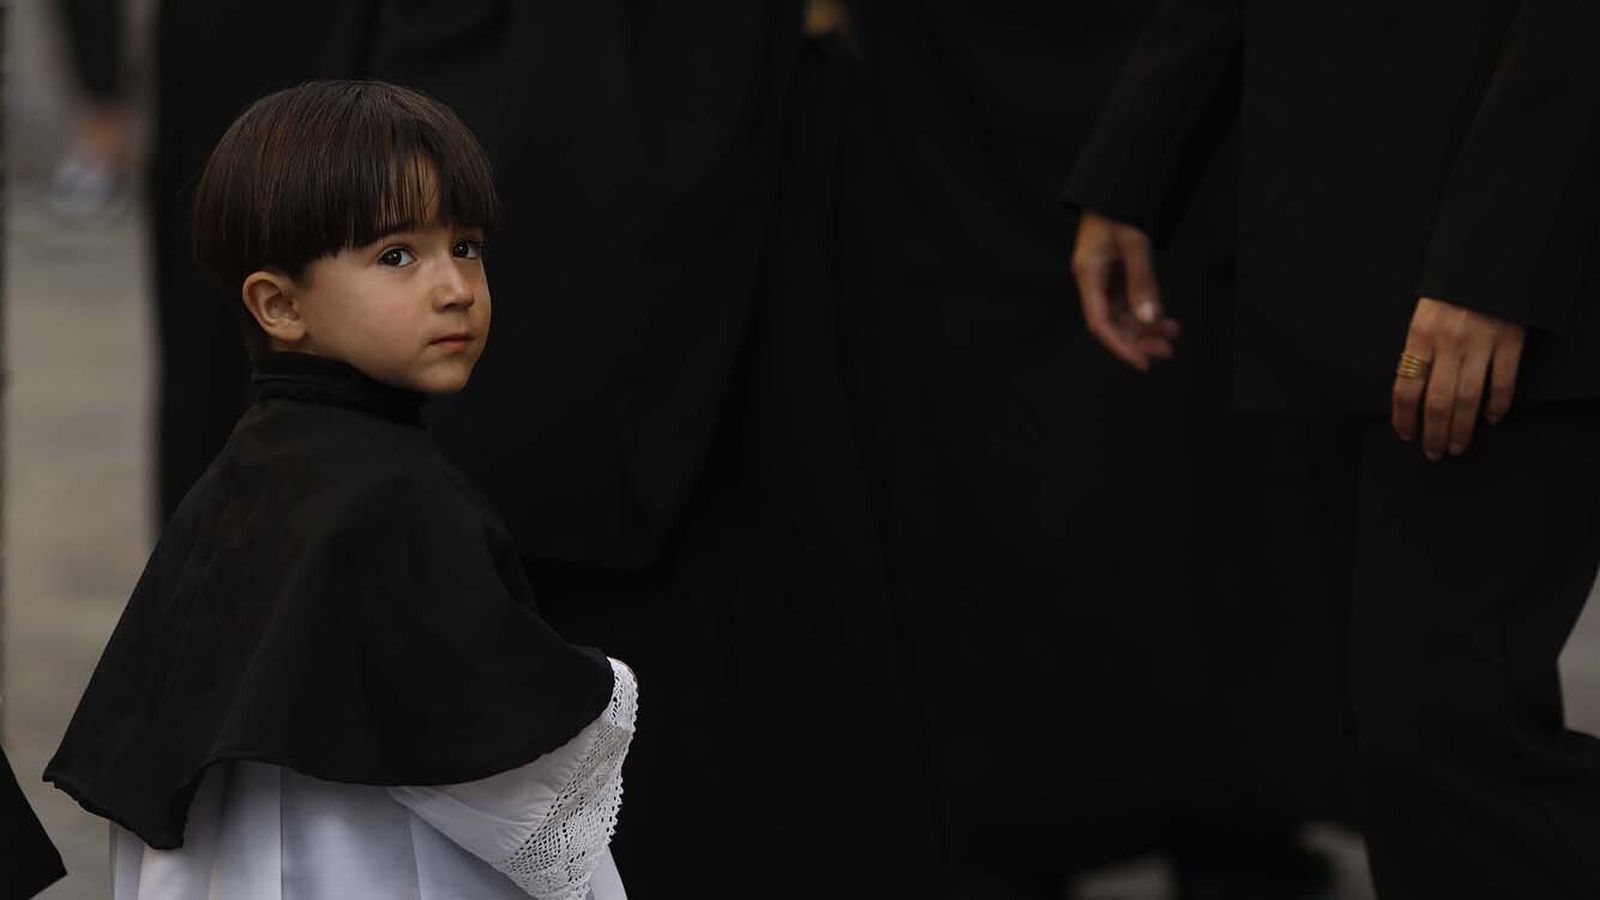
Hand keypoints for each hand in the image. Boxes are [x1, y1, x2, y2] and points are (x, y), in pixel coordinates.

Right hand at [1070, 212, 1179, 371]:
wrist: (1113, 193)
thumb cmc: (1118, 211)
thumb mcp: (1134, 244)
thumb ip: (1142, 282)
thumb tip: (1149, 317)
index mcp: (1089, 275)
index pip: (1100, 322)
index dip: (1120, 345)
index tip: (1141, 361)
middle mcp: (1093, 283)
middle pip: (1112, 324)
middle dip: (1138, 340)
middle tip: (1166, 350)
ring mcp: (1103, 282)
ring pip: (1123, 316)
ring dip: (1146, 328)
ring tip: (1172, 333)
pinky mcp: (1114, 278)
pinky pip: (1129, 303)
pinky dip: (1146, 313)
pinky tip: (1164, 319)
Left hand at [1391, 297, 1524, 459]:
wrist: (1487, 259)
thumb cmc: (1450, 290)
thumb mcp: (1423, 314)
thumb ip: (1418, 349)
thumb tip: (1411, 390)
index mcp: (1420, 335)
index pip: (1406, 387)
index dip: (1404, 417)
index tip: (1405, 434)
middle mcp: (1449, 342)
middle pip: (1438, 401)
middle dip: (1434, 432)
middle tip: (1433, 452)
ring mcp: (1481, 343)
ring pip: (1469, 398)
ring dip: (1462, 428)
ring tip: (1458, 446)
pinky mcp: (1510, 341)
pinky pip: (1503, 381)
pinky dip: (1498, 405)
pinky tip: (1491, 419)